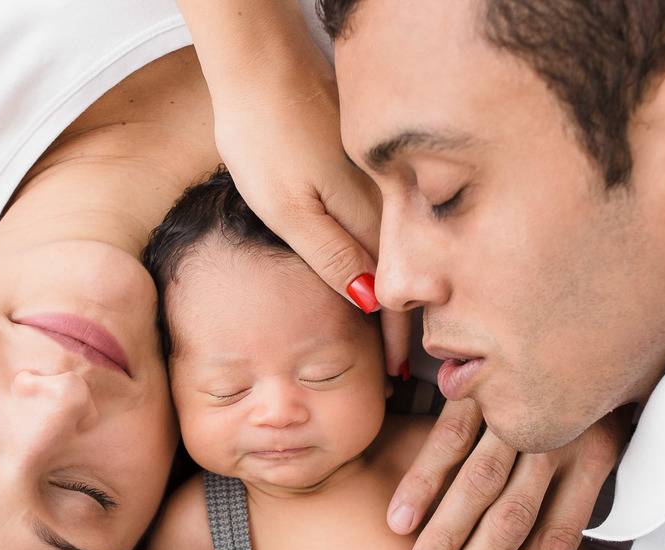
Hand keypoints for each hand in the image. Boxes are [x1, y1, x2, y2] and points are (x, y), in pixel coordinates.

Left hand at [194, 11, 407, 372]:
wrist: (260, 61)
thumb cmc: (264, 132)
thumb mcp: (288, 209)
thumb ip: (331, 256)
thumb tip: (368, 303)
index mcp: (369, 214)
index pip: (394, 291)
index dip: (396, 336)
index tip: (397, 373)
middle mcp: (385, 197)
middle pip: (404, 272)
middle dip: (403, 321)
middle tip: (401, 367)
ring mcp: (378, 177)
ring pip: (398, 248)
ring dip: (398, 289)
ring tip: (393, 331)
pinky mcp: (365, 162)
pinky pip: (386, 220)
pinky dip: (386, 251)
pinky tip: (376, 265)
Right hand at [390, 402, 630, 549]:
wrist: (595, 302)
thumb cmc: (598, 394)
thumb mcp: (611, 446)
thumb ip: (589, 508)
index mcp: (597, 460)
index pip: (556, 539)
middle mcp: (560, 438)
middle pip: (512, 520)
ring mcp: (517, 409)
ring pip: (478, 486)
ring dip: (440, 537)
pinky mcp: (480, 386)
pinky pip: (448, 439)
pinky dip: (422, 481)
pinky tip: (397, 520)